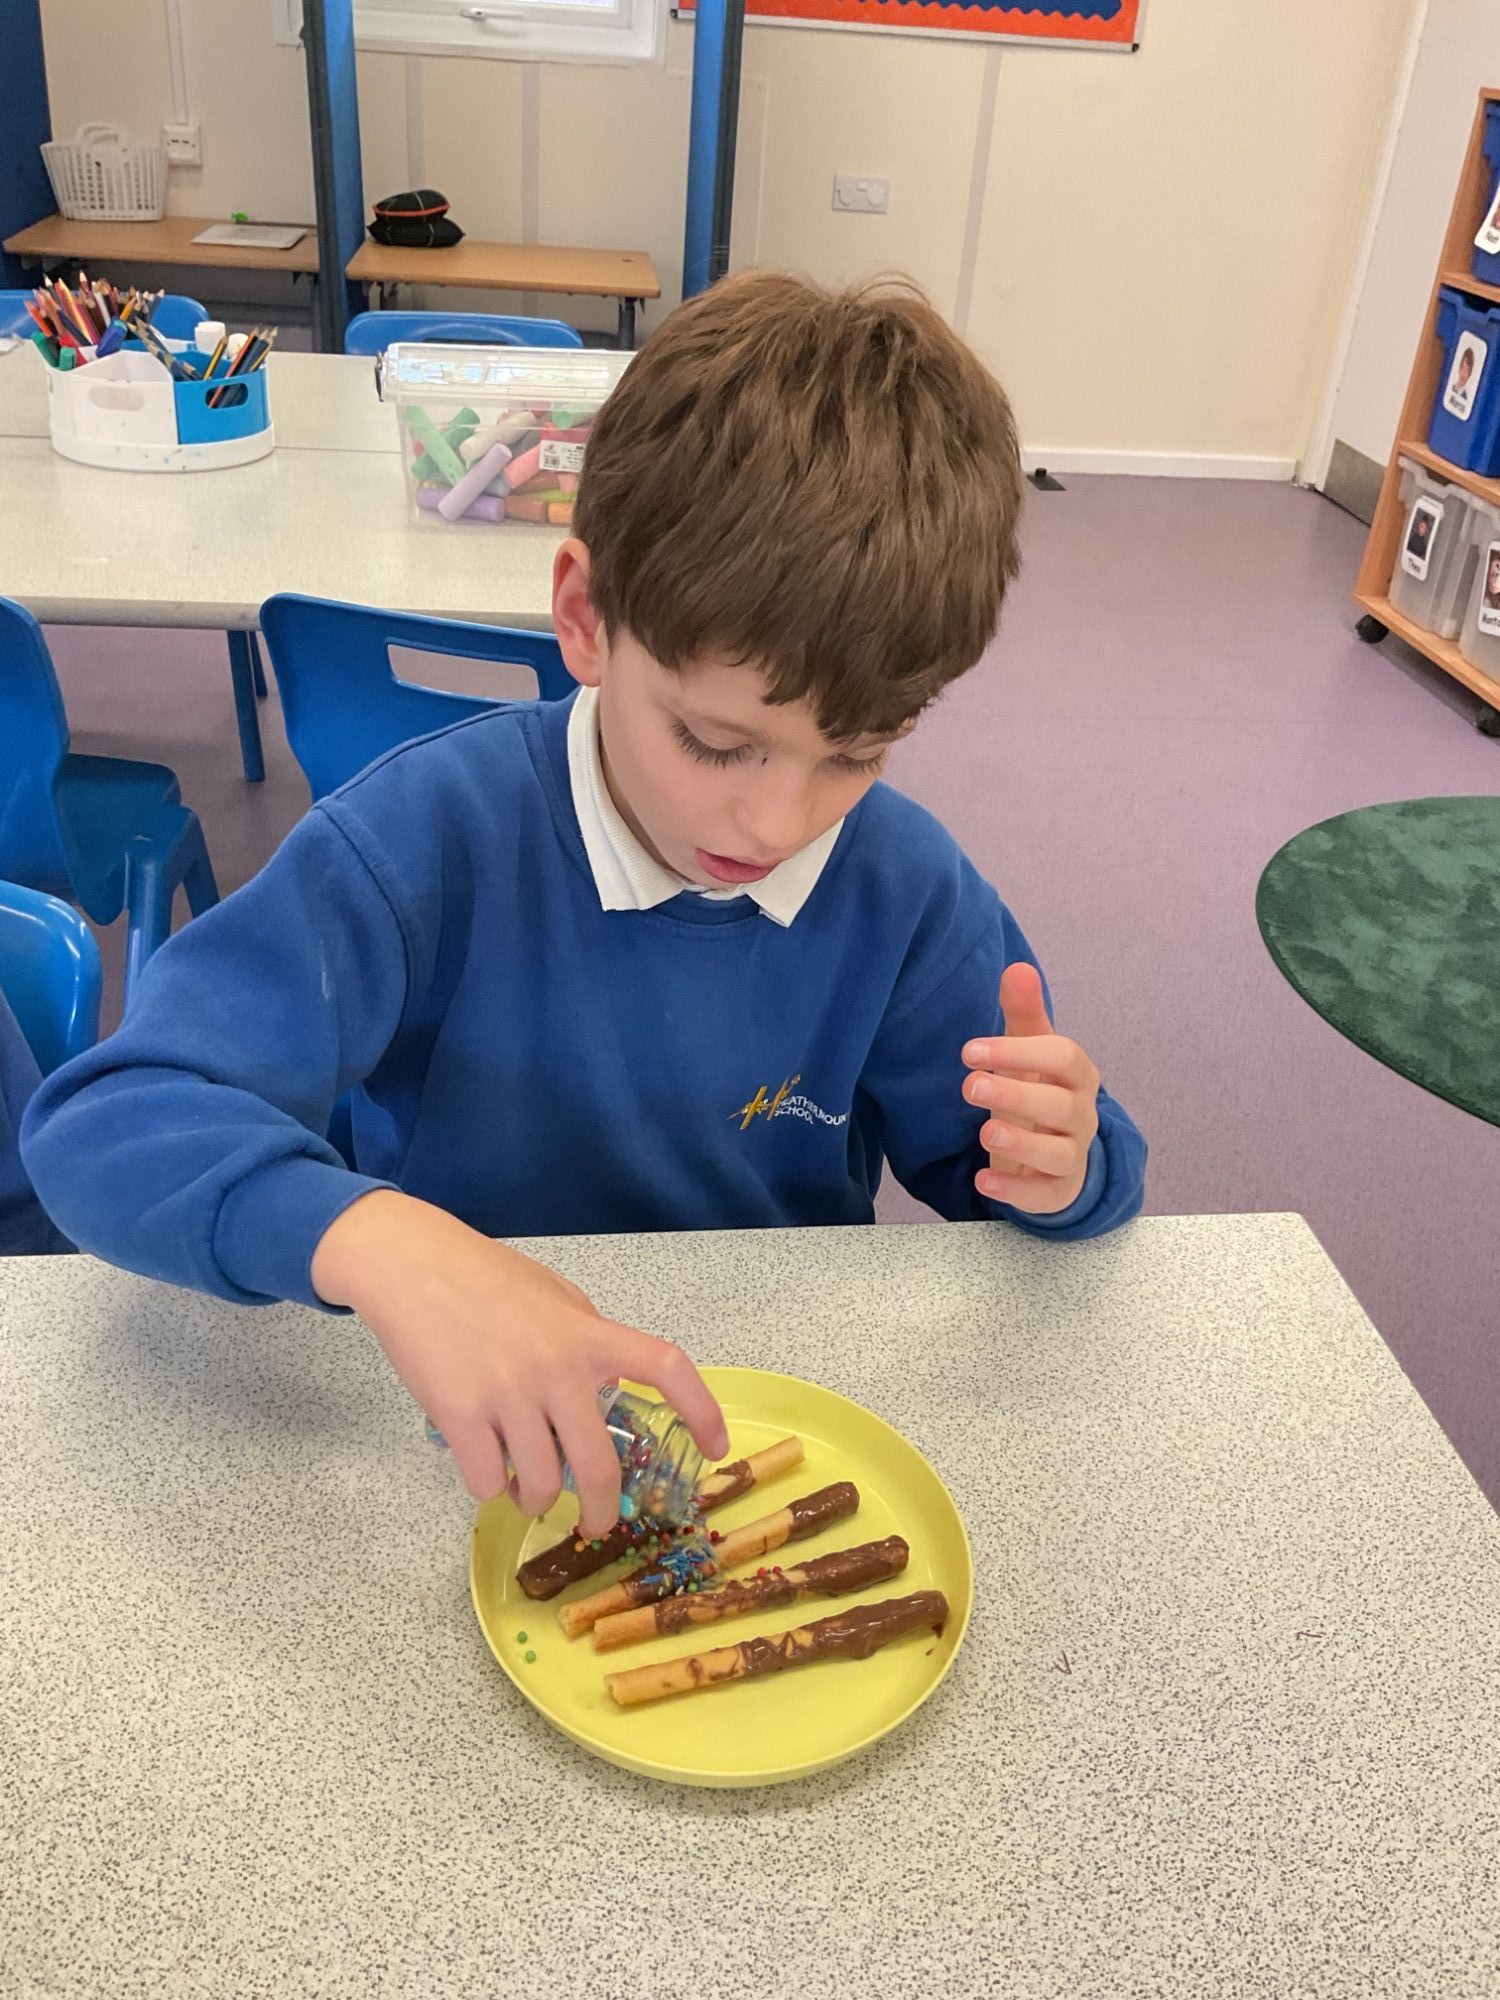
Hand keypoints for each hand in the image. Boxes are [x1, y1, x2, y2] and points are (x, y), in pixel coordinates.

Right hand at [311, 1189, 728, 1534]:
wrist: (411, 1267)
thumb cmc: (485, 1277)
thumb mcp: (555, 1296)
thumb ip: (587, 1338)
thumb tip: (608, 1386)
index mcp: (588, 1335)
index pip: (665, 1367)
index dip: (702, 1411)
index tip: (717, 1448)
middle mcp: (556, 1369)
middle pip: (599, 1467)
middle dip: (603, 1510)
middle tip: (597, 1524)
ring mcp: (508, 1395)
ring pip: (540, 1485)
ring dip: (536, 1499)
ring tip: (527, 1488)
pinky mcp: (459, 1415)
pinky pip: (487, 1482)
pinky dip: (490, 1487)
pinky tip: (487, 1469)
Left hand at [961, 963, 1099, 1214]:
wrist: (1055, 1152)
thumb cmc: (1039, 1090)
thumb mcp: (1029, 1051)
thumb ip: (1024, 1012)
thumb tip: (1018, 967)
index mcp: (1077, 1074)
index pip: (1063, 1057)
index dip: (1019, 1052)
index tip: (969, 1050)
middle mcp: (1082, 1115)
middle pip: (1062, 1105)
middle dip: (1017, 1095)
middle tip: (969, 1087)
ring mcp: (1073, 1155)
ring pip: (1059, 1153)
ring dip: (1022, 1143)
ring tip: (985, 1132)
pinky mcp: (1058, 1191)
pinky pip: (1045, 1194)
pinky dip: (1016, 1190)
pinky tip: (984, 1180)